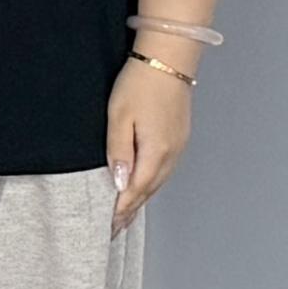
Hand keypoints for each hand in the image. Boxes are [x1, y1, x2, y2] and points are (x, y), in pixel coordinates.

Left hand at [110, 55, 195, 226]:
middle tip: (114, 229)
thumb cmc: (139, 84)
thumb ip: (118, 151)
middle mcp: (171, 153)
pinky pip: (163, 169)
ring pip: (158, 181)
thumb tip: (119, 182)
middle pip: (148, 190)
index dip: (121, 210)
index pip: (135, 190)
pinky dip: (150, 182)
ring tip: (125, 214)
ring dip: (141, 198)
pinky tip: (141, 185)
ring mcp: (178, 146)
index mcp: (156, 151)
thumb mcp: (119, 117)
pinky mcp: (179, 137)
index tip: (108, 227)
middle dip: (131, 210)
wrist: (167, 59)